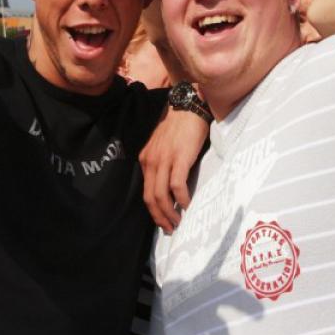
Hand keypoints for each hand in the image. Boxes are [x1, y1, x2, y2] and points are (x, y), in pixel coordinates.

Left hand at [139, 107, 208, 232]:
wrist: (189, 106)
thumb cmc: (180, 125)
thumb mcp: (163, 145)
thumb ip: (163, 162)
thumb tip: (170, 184)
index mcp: (146, 158)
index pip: (146, 191)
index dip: (153, 209)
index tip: (162, 220)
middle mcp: (151, 161)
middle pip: (150, 197)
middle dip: (158, 217)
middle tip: (169, 228)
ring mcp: (164, 160)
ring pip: (161, 195)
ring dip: (169, 213)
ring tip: (177, 222)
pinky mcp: (180, 158)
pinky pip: (177, 186)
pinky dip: (181, 199)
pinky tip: (186, 205)